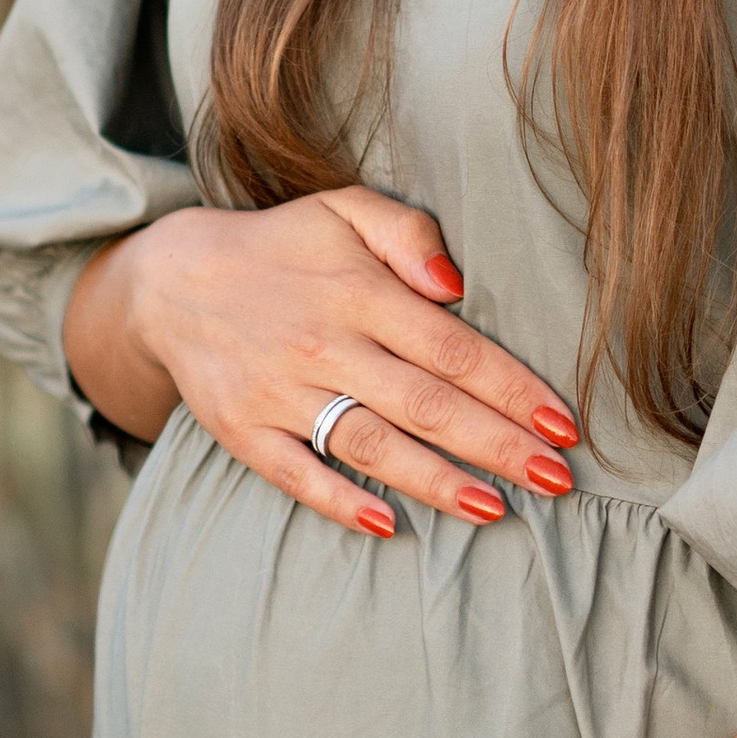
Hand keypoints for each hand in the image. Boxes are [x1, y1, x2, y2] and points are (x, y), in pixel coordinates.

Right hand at [65, 185, 578, 540]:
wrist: (172, 283)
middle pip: (425, 404)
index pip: (453, 349)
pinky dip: (341, 503)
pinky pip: (297, 475)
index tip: (564, 424)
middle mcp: (323, 346)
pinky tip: (389, 527)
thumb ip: (408, 232)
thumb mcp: (343, 210)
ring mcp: (281, 395)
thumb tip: (458, 285)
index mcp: (358, 292)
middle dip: (497, 445)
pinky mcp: (244, 433)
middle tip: (560, 480)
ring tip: (496, 509)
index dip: (513, 389)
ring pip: (370, 445)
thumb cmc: (282, 248)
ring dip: (436, 481)